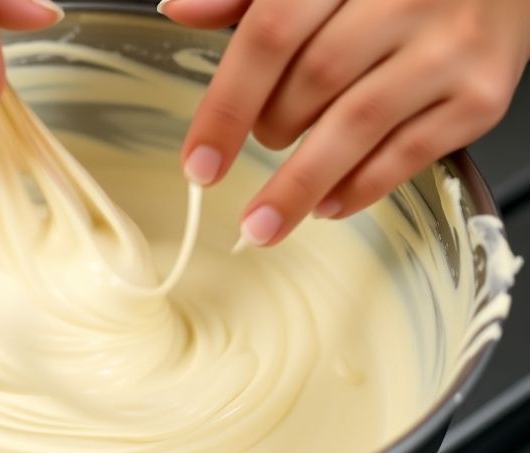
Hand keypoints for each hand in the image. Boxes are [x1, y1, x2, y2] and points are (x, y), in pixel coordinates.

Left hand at [160, 0, 529, 245]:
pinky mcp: (483, 93)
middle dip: (268, 132)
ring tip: (265, 219)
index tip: (198, 162)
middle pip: (313, 82)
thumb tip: (181, 10)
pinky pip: (412, 153)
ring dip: (301, 185)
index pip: (271, 34)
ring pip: (358, 126)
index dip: (226, 105)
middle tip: (256, 146)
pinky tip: (328, 204)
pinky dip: (361, 187)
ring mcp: (451, 47)